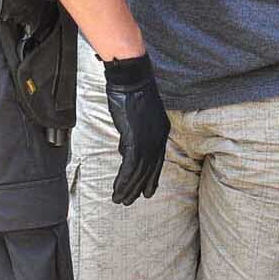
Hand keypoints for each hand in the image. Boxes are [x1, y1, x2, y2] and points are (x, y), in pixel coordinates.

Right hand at [102, 53, 169, 204]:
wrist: (131, 78)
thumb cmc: (131, 92)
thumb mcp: (136, 116)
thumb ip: (133, 134)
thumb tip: (125, 150)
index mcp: (161, 131)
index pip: (157, 161)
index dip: (152, 177)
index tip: (147, 191)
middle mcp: (158, 138)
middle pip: (150, 169)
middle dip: (140, 187)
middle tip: (131, 200)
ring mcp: (149, 140)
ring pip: (140, 172)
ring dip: (129, 188)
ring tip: (120, 200)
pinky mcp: (136, 139)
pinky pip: (131, 167)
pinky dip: (123, 180)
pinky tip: (117, 190)